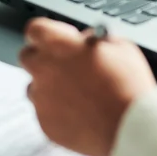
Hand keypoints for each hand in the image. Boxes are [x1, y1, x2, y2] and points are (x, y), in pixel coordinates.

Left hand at [20, 18, 156, 155]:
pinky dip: (58, 111)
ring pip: (34, 87)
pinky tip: (80, 113)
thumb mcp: (119, 47)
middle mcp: (44, 70)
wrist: (130, 126)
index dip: (45, 33)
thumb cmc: (128, 85)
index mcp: (60, 45)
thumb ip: (95, 39)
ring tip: (76, 94)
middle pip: (27, 57)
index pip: (35, 29)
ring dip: (49, 86)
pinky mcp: (45, 124)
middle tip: (63, 65)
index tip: (55, 38)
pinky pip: (45, 112)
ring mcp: (42, 99)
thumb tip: (84, 41)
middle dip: (42, 58)